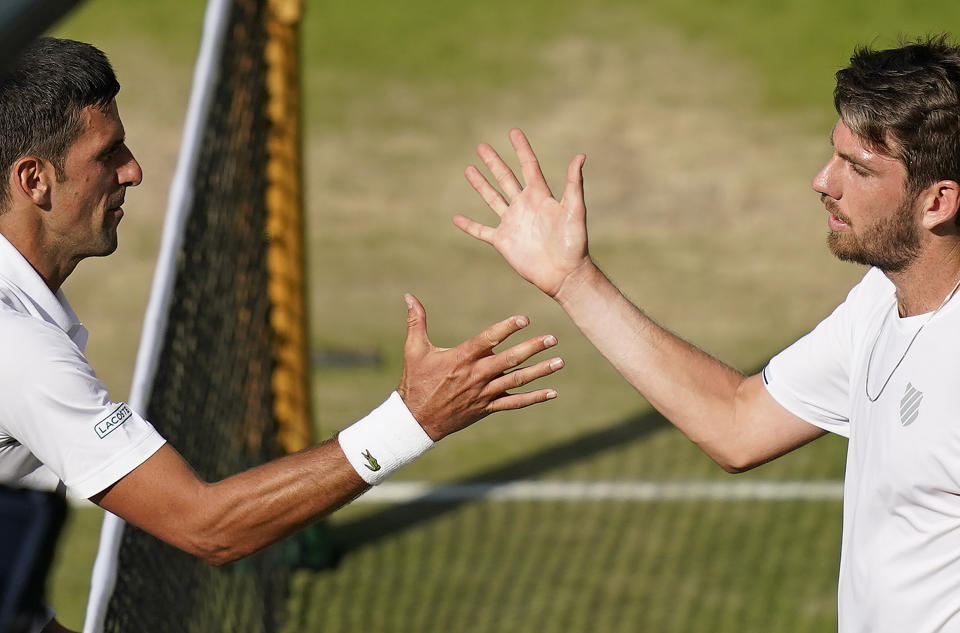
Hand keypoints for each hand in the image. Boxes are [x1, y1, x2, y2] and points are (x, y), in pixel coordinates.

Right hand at [397, 294, 562, 439]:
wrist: (417, 419)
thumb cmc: (416, 381)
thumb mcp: (414, 350)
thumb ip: (416, 321)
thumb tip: (409, 296)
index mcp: (461, 358)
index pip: (488, 340)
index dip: (507, 328)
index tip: (524, 319)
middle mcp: (476, 375)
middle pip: (509, 360)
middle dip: (532, 348)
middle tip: (553, 338)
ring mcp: (484, 393)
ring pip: (517, 381)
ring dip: (540, 371)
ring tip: (559, 362)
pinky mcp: (487, 407)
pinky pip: (515, 403)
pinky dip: (534, 398)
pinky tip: (552, 392)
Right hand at [455, 128, 591, 296]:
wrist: (564, 273)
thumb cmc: (574, 242)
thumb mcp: (575, 210)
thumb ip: (574, 184)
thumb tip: (580, 156)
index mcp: (541, 196)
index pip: (529, 166)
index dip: (521, 149)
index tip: (513, 132)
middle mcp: (524, 206)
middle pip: (505, 178)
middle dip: (494, 162)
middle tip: (481, 146)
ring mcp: (512, 222)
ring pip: (492, 198)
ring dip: (480, 184)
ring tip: (469, 169)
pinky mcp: (503, 241)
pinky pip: (481, 231)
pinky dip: (469, 225)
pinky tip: (456, 218)